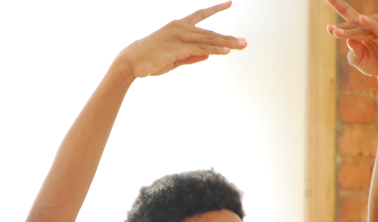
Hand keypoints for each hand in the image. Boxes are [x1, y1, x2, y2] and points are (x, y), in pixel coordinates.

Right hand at [118, 1, 246, 78]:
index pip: (200, 15)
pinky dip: (213, 50)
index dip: (216, 9)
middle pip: (210, 32)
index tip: (229, 3)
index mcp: (179, 26)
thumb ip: (191, 56)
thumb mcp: (175, 57)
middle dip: (228, 38)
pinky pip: (200, 49)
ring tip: (240, 46)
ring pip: (208, 40)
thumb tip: (207, 55)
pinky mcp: (178, 47)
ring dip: (226, 44)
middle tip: (244, 42)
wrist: (133, 61)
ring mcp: (180, 36)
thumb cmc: (151, 59)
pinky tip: (225, 51)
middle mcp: (181, 28)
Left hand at [324, 0, 377, 82]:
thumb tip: (349, 40)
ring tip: (339, 34)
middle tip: (331, 30)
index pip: (349, 16)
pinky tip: (363, 19)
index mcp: (361, 31)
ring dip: (352, 31)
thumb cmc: (374, 64)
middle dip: (343, 28)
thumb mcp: (359, 61)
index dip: (339, 7)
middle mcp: (371, 28)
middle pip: (355, 23)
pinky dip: (371, 24)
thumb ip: (354, 52)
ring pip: (364, 27)